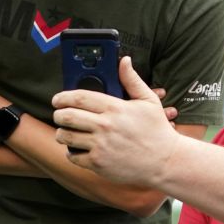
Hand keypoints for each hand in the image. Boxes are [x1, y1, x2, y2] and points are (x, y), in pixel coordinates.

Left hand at [52, 56, 181, 184]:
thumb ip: (132, 80)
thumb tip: (123, 60)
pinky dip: (71, 153)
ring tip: (66, 132)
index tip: (57, 99)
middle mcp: (105, 126)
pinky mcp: (98, 163)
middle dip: (58, 114)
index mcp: (115, 108)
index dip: (63, 97)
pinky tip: (77, 148)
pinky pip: (73, 156)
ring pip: (66, 137)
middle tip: (59, 115)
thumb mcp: (149, 101)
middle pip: (66, 116)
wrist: (166, 162)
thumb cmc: (157, 130)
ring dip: (62, 133)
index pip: (79, 97)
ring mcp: (100, 146)